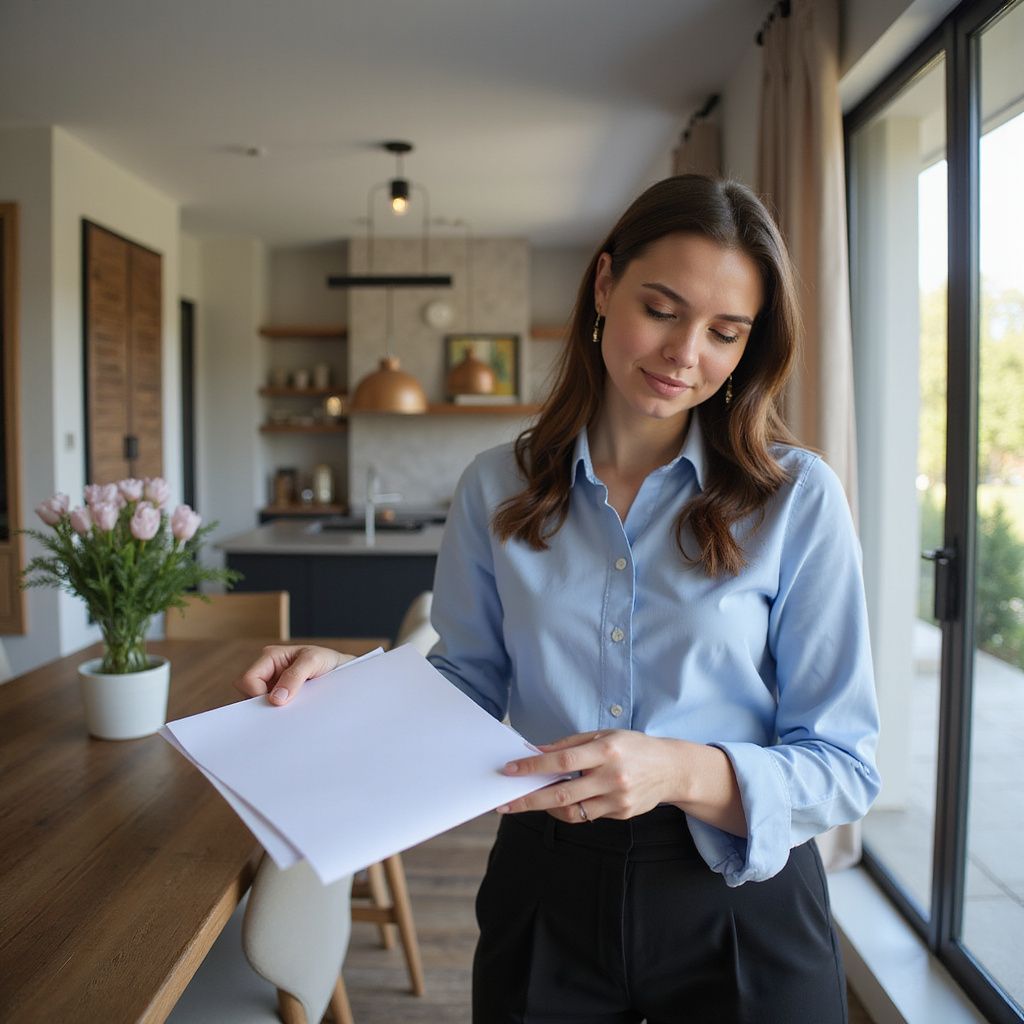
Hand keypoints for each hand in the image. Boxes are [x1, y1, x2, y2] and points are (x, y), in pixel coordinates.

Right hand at [232, 645, 355, 704]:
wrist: (344, 673)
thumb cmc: (328, 661)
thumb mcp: (314, 661)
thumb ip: (295, 676)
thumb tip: (276, 698)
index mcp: (270, 657)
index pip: (248, 679)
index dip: (257, 693)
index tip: (277, 703)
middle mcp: (267, 671)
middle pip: (247, 693)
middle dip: (261, 703)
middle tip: (282, 709)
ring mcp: (272, 686)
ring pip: (257, 703)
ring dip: (271, 709)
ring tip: (292, 707)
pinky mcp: (280, 698)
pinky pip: (269, 709)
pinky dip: (278, 713)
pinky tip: (292, 712)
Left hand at [497, 729, 686, 823]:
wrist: (671, 768)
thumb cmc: (633, 747)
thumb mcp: (603, 735)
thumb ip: (570, 745)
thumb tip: (537, 753)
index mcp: (606, 750)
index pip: (562, 760)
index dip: (533, 767)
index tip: (510, 770)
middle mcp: (612, 776)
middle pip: (562, 794)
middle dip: (529, 800)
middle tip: (505, 804)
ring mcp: (617, 799)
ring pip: (572, 812)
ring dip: (547, 808)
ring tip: (531, 801)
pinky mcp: (621, 814)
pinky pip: (587, 815)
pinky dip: (571, 809)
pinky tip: (563, 800)